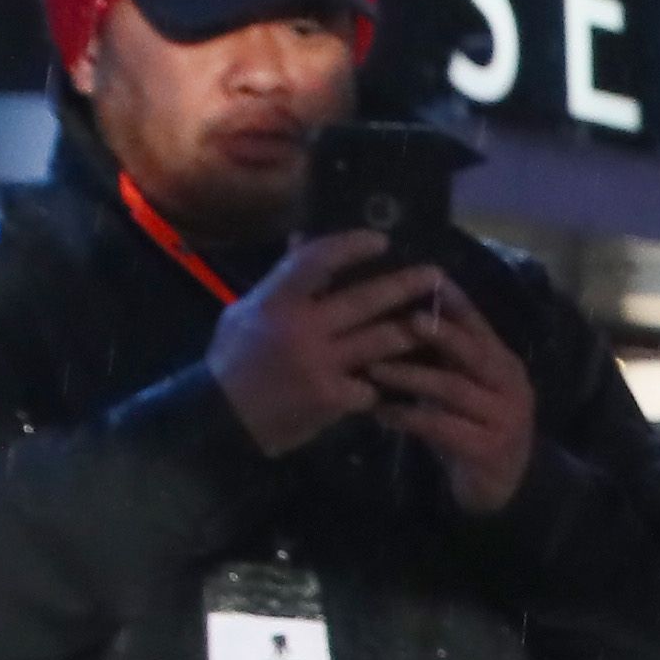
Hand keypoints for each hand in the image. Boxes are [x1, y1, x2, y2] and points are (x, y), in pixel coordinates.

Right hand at [206, 229, 425, 456]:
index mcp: (274, 302)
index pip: (317, 261)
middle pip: (364, 300)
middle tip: (436, 276)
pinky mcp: (333, 399)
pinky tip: (399, 379)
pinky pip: (373, 385)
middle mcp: (300, 329)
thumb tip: (303, 240)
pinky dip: (384, 381)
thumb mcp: (245, 312)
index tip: (380, 240)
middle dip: (405, 286)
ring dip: (409, 332)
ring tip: (434, 324)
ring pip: (381, 342)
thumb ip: (281, 281)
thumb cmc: (234, 359)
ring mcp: (320, 365)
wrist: (223, 419)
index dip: (350, 246)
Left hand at [369, 269, 538, 516]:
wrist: (501, 486)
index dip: (455, 303)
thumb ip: (444, 356)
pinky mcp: (488, 449)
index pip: (479, 325)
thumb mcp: (462, 386)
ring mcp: (503, 419)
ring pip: (453, 388)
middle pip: (473, 351)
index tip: (426, 278)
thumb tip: (402, 312)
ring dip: (410, 376)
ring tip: (372, 367)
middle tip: (402, 318)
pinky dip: (408, 418)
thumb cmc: (471, 426)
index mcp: (503, 364)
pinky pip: (443, 427)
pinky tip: (381, 413)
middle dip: (438, 332)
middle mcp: (511, 386)